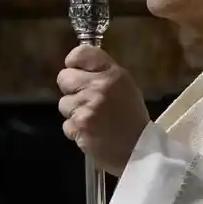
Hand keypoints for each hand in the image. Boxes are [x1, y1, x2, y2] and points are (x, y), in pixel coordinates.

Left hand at [57, 44, 150, 176]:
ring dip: (73, 111)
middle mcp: (98, 87)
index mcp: (113, 74)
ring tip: (92, 119)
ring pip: (63, 103)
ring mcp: (87, 108)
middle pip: (64, 77)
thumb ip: (103, 74)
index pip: (81, 53)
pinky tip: (91, 132)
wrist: (139, 150)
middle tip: (85, 98)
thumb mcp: (125, 87)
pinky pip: (66, 124)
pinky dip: (76, 130)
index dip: (74, 61)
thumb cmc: (132, 117)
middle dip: (71, 88)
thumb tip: (78, 67)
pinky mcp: (79, 127)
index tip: (76, 70)